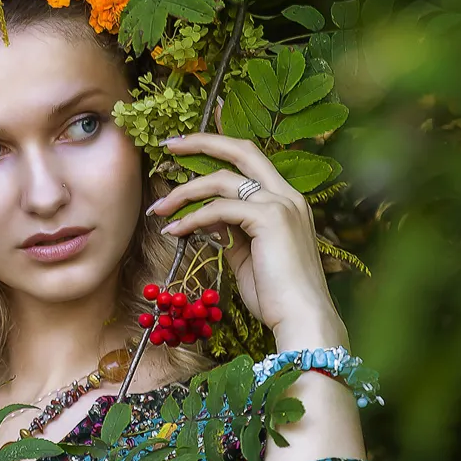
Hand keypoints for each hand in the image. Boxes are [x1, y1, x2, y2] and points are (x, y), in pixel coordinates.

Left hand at [146, 132, 346, 346]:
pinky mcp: (270, 219)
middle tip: (169, 144)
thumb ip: (231, 231)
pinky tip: (174, 231)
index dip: (220, 146)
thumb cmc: (276, 296)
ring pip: (223, 180)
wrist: (301, 319)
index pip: (252, 160)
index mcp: (286, 201)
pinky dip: (192, 218)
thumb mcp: (248, 256)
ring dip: (185, 192)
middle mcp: (287, 195)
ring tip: (158, 209)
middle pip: (242, 150)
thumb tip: (207, 219)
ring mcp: (281, 204)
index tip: (187, 145)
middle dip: (203, 141)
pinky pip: (220, 209)